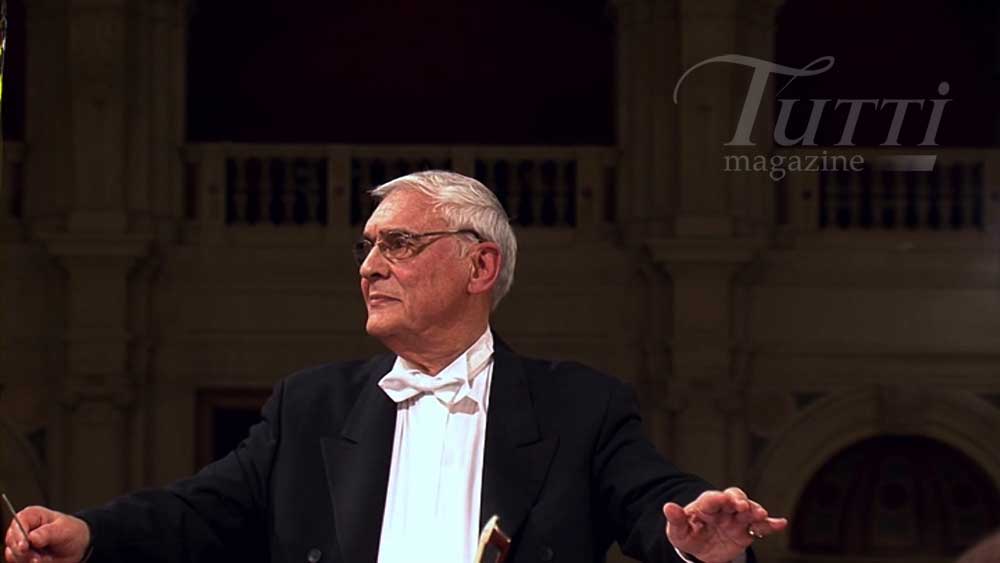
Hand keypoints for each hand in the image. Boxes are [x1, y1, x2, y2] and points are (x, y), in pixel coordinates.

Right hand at [4, 506, 89, 562]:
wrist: (78, 546)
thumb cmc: (71, 532)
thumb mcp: (64, 530)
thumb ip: (48, 533)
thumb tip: (32, 537)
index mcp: (32, 516)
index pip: (18, 523)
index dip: (19, 535)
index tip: (25, 546)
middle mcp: (23, 529)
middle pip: (12, 541)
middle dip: (23, 552)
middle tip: (37, 558)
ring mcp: (21, 543)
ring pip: (13, 555)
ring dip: (28, 559)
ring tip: (45, 558)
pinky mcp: (22, 556)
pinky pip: (19, 562)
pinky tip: (43, 561)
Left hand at [663, 487, 786, 562]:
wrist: (701, 551)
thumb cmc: (688, 536)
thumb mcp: (678, 532)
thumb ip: (675, 520)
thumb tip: (667, 506)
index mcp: (704, 506)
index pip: (711, 498)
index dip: (716, 498)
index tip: (722, 500)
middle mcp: (723, 509)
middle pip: (733, 498)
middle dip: (738, 500)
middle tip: (742, 505)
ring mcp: (736, 518)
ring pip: (748, 509)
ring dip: (755, 510)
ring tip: (761, 515)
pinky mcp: (747, 530)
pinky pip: (761, 526)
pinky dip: (771, 524)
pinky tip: (780, 523)